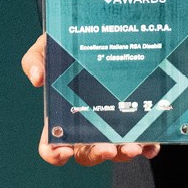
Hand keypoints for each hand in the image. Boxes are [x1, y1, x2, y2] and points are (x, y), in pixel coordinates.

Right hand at [22, 33, 158, 165]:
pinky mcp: (135, 122)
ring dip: (124, 153)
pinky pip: (142, 142)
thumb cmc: (69, 47)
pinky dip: (147, 148)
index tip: (63, 150)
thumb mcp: (48, 47)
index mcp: (61, 117)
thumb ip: (35, 60)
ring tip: (134, 145)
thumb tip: (37, 79)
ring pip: (116, 152)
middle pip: (87, 154)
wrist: (102, 33)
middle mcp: (86, 127)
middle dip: (97, 154)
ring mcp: (111, 127)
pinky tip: (152, 144)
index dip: (55, 153)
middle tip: (107, 148)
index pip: (52, 146)